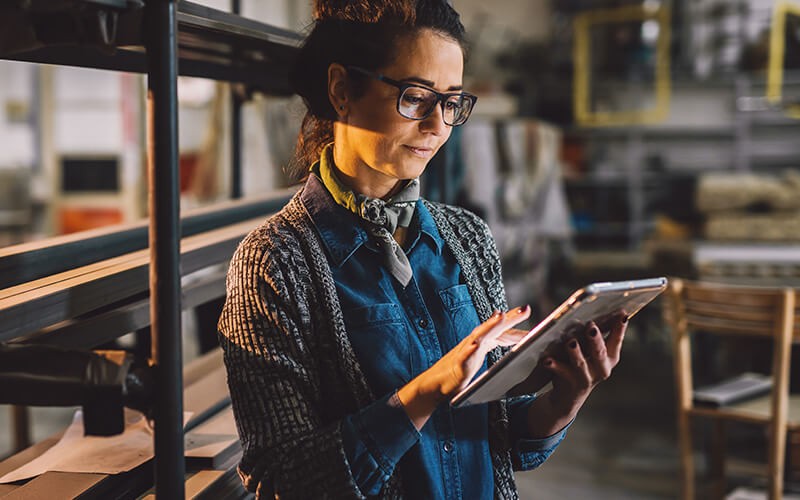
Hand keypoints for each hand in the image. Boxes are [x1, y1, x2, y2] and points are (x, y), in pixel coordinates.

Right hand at [397, 305, 531, 429]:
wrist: (435, 385)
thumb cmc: (458, 370)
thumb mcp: (479, 354)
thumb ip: (492, 342)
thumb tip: (507, 332)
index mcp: (482, 342)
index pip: (502, 331)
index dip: (516, 324)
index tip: (529, 316)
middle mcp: (474, 342)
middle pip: (494, 327)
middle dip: (509, 317)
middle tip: (526, 309)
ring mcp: (465, 352)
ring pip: (479, 336)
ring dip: (490, 326)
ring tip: (500, 316)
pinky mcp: (458, 365)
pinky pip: (464, 357)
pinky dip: (469, 351)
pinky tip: (475, 346)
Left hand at [526, 312, 627, 437]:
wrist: (567, 397)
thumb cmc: (580, 365)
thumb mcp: (591, 349)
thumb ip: (596, 333)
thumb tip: (598, 309)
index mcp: (610, 357)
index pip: (616, 339)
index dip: (619, 327)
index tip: (622, 313)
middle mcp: (601, 368)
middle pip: (600, 352)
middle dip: (596, 339)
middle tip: (591, 326)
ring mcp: (586, 378)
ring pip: (581, 364)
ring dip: (576, 352)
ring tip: (570, 342)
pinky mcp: (570, 384)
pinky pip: (561, 373)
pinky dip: (554, 366)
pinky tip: (546, 360)